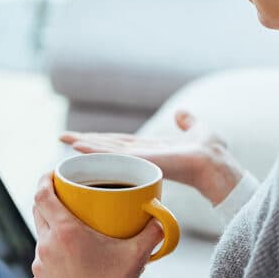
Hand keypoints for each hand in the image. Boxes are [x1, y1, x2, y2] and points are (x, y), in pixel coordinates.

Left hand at [31, 172, 155, 277]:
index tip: (51, 173)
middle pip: (38, 211)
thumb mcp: (137, 255)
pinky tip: (69, 259)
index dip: (44, 179)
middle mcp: (46, 246)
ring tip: (70, 229)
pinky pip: (43, 261)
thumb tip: (162, 217)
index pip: (42, 194)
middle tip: (63, 195)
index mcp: (65, 232)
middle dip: (48, 200)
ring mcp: (40, 266)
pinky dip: (53, 255)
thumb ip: (152, 231)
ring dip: (51, 229)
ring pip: (41, 237)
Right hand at [60, 110, 242, 204]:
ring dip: (85, 145)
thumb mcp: (197, 130)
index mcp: (151, 148)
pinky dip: (95, 150)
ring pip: (107, 151)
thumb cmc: (212, 153)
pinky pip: (113, 154)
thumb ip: (187, 122)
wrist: (217, 163)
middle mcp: (142, 155)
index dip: (102, 139)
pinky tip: (79, 146)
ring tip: (65, 139)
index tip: (84, 136)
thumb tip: (181, 113)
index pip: (121, 143)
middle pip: (108, 147)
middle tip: (62, 137)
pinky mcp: (141, 159)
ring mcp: (140, 159)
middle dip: (85, 142)